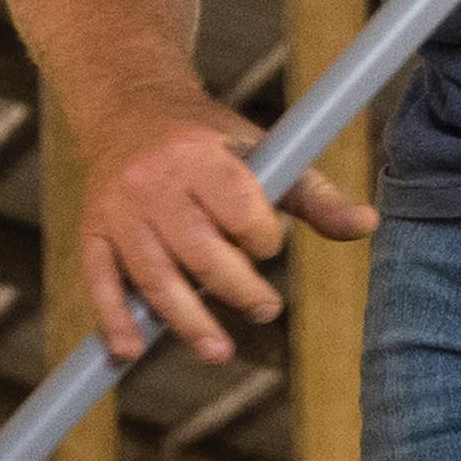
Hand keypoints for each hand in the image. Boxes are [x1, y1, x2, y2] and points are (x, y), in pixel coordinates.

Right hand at [79, 86, 376, 363]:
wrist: (129, 108)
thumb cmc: (209, 140)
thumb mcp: (263, 152)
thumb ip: (314, 195)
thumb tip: (368, 225)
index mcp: (199, 156)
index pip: (238, 211)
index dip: (262, 238)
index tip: (268, 244)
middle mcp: (153, 182)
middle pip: (198, 251)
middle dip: (237, 288)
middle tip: (266, 308)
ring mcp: (118, 210)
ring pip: (153, 275)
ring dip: (186, 320)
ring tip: (220, 352)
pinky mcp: (92, 231)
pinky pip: (100, 281)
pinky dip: (114, 318)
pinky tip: (130, 352)